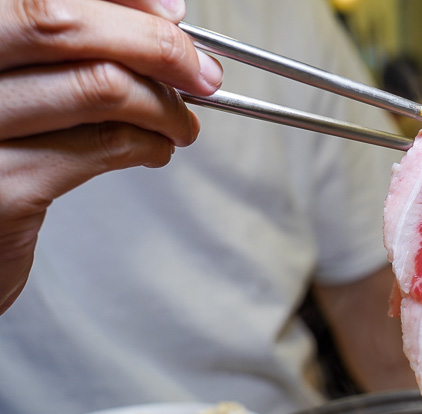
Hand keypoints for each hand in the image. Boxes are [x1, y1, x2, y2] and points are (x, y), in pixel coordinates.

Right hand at [0, 0, 223, 313]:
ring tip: (181, 124)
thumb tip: (164, 18)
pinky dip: (149, 145)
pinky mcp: (1, 187)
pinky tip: (157, 150)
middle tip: (200, 73)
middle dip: (154, 45)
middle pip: (61, 23)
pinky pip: (100, 147)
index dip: (126, 2)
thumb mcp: (24, 81)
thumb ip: (77, 43)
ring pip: (94, 86)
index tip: (173, 18)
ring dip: (163, 105)